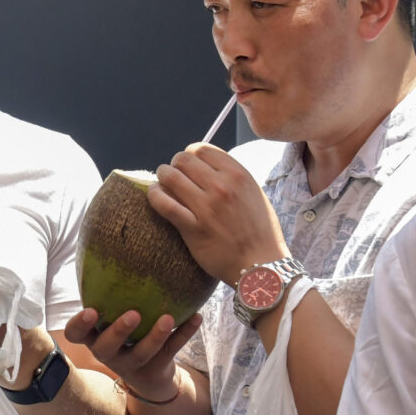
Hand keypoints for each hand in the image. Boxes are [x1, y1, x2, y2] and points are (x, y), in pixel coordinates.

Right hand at [63, 303, 203, 404]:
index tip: (90, 311)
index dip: (79, 326)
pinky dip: (184, 333)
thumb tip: (108, 242)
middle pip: (106, 348)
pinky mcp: (156, 369)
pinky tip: (197, 317)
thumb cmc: (125, 332)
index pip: (76, 335)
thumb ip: (108, 293)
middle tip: (133, 315)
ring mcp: (133, 364)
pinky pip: (171, 350)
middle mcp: (108, 353)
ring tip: (168, 318)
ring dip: (155, 336)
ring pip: (142, 353)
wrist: (148, 374)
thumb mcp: (112, 316)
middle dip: (119, 332)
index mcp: (94, 338)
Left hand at [150, 144, 289, 286]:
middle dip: (174, 166)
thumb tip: (206, 167)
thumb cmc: (259, 232)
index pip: (202, 148)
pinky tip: (155, 196)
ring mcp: (206, 207)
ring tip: (163, 186)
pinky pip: (164, 203)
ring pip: (170, 176)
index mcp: (238, 174)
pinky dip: (154, 196)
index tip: (188, 167)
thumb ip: (231, 178)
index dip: (190, 155)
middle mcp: (222, 186)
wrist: (261, 265)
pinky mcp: (193, 228)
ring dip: (162, 178)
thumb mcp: (254, 194)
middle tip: (174, 178)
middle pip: (183, 159)